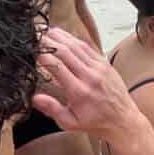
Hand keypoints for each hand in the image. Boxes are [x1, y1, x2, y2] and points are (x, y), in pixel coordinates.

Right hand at [32, 28, 146, 140]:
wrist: (123, 120)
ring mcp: (100, 68)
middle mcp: (90, 77)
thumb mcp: (70, 123)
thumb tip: (34, 97)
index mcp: (79, 91)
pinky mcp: (106, 65)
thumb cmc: (96, 123)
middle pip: (66, 52)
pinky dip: (75, 40)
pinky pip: (89, 48)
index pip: (57, 67)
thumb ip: (52, 109)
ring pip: (78, 47)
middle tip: (34, 36)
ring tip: (46, 31)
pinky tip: (65, 35)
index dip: (43, 55)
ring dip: (61, 37)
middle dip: (49, 42)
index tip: (30, 49)